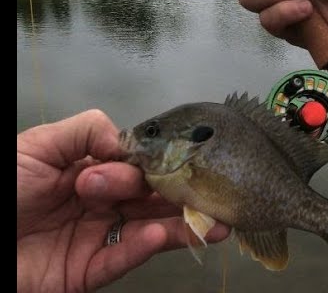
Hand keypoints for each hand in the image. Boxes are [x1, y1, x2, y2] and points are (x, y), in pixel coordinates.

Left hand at [17, 110, 229, 291]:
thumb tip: (128, 144)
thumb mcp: (37, 145)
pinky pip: (121, 258)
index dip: (156, 164)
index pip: (137, 165)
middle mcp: (101, 202)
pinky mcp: (87, 271)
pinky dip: (143, 248)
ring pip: (148, 229)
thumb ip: (87, 132)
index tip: (175, 163)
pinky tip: (162, 235)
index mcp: (91, 170)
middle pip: (150, 198)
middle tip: (209, 193)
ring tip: (215, 222)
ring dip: (182, 226)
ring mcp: (96, 236)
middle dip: (181, 195)